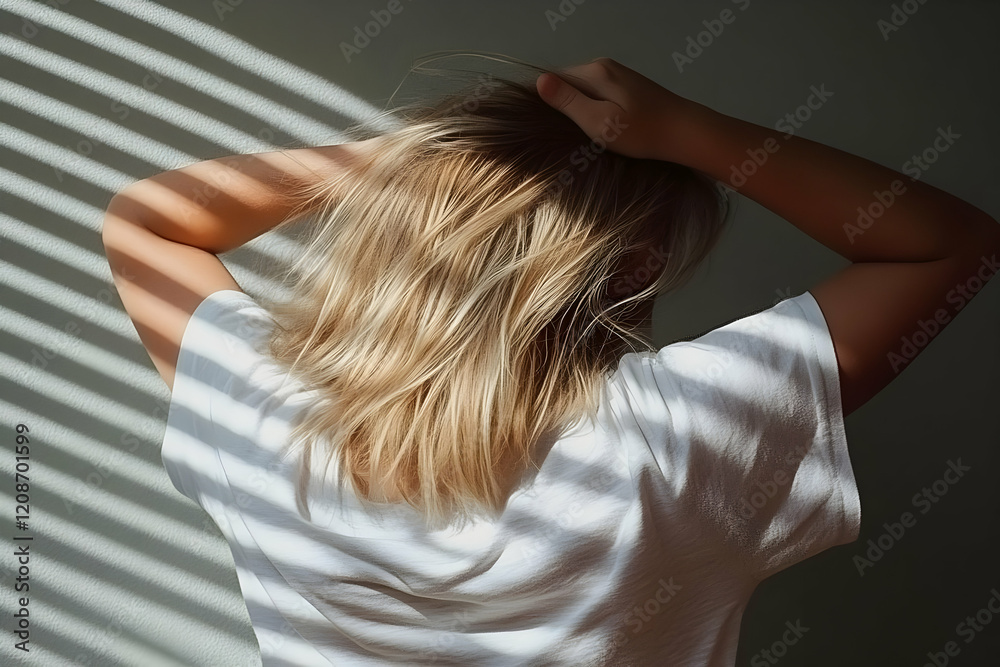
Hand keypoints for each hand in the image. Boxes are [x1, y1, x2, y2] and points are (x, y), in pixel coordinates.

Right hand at [535, 57, 699, 162]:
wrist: (685, 131)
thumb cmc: (642, 132)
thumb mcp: (598, 122)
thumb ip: (569, 101)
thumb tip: (540, 81)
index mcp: (595, 71)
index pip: (553, 79)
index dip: (547, 102)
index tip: (549, 127)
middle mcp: (604, 66)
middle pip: (569, 83)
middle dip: (564, 107)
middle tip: (569, 135)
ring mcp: (618, 74)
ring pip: (584, 90)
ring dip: (580, 110)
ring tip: (586, 134)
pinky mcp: (628, 85)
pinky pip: (599, 93)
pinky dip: (595, 109)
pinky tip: (604, 127)